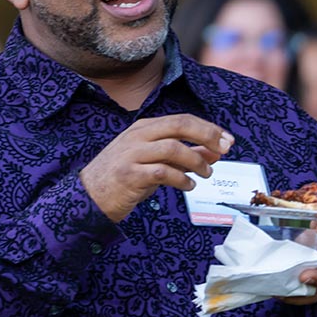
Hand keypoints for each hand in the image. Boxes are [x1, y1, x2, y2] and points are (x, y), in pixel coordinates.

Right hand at [80, 113, 232, 221]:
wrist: (89, 196)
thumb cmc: (125, 178)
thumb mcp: (156, 162)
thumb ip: (184, 155)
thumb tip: (215, 151)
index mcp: (144, 128)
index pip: (182, 120)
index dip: (208, 129)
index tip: (227, 140)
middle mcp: (138, 136)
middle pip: (179, 125)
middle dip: (207, 136)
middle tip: (225, 150)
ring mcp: (132, 154)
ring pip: (173, 148)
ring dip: (196, 161)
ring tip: (206, 174)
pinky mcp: (129, 175)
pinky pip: (162, 172)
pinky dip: (181, 179)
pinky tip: (188, 186)